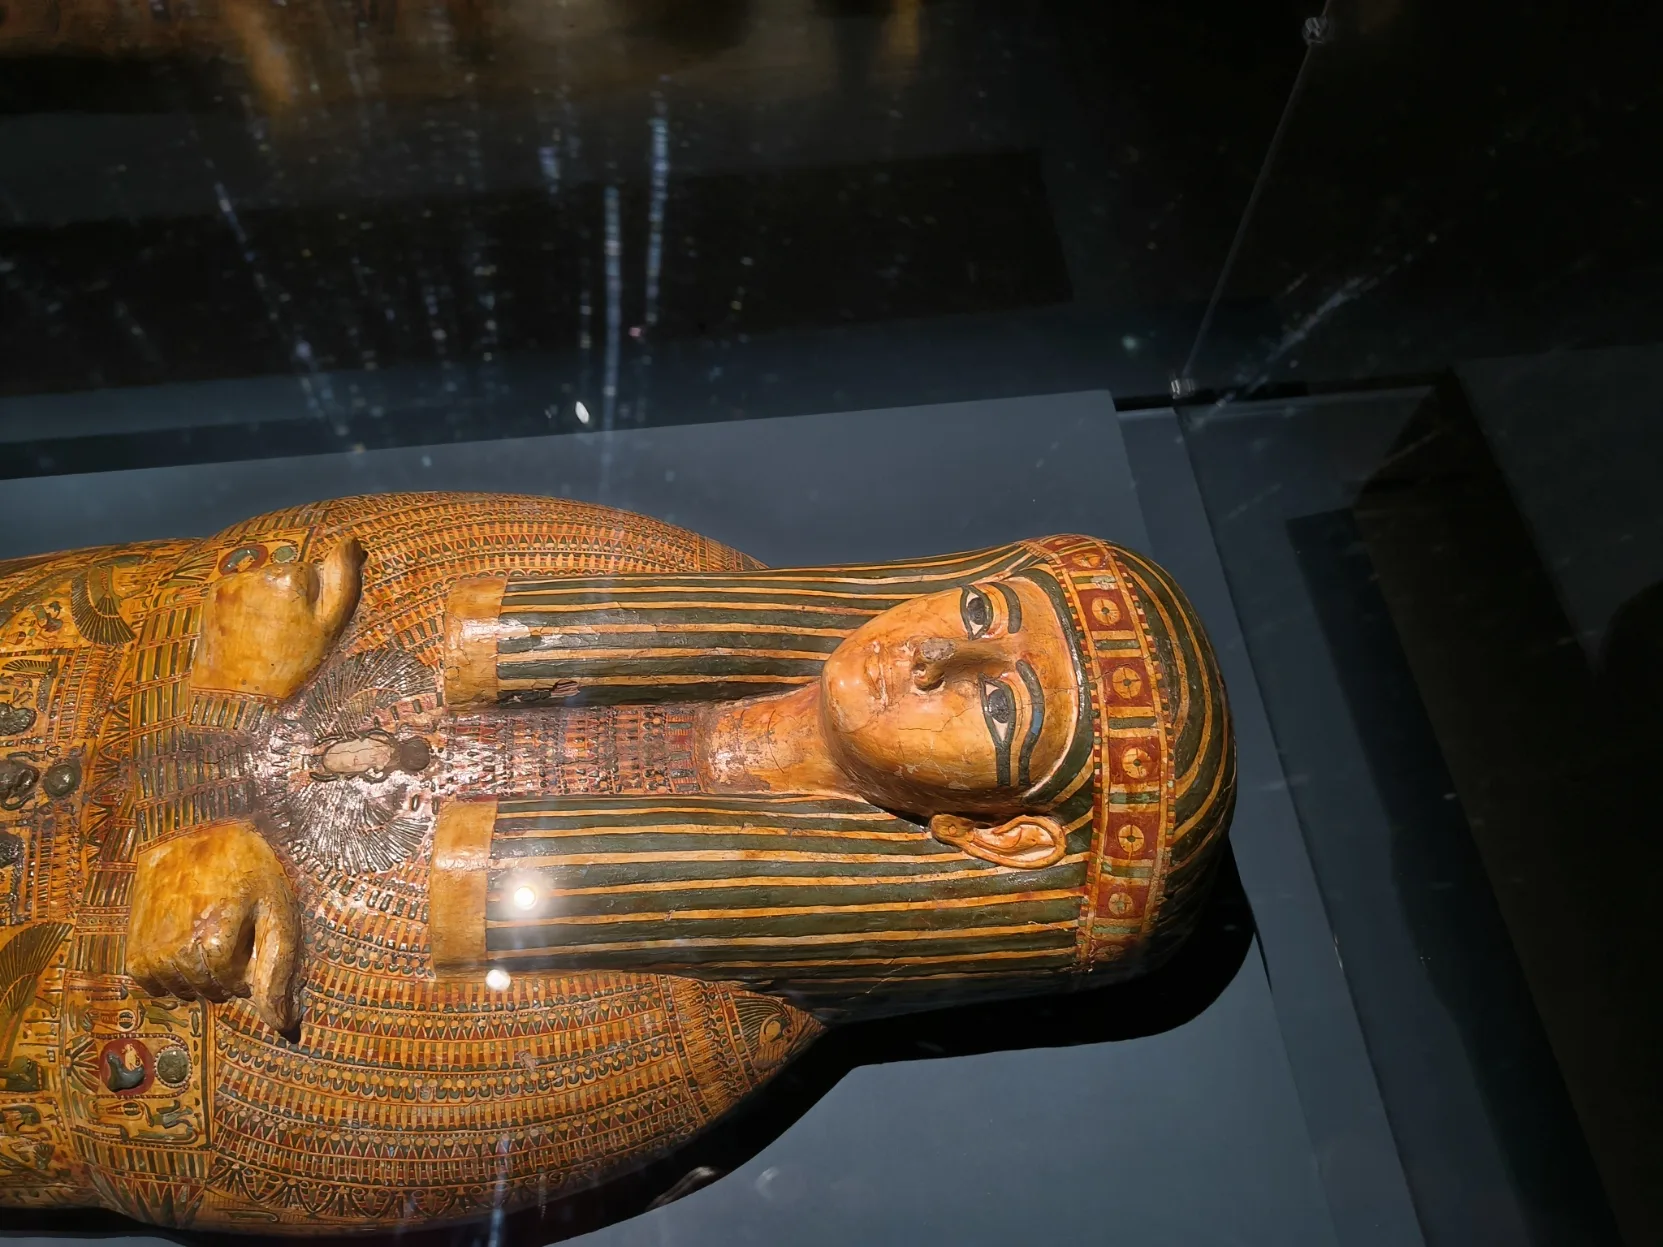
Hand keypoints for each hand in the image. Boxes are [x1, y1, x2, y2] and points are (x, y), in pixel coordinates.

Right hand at [127, 819, 301, 1034]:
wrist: (201, 832)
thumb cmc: (249, 871)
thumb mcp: (276, 914)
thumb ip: (277, 972)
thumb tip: (281, 1025)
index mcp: (212, 944)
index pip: (235, 987)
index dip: (249, 963)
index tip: (251, 932)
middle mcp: (172, 952)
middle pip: (208, 990)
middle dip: (227, 970)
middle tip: (231, 926)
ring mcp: (147, 950)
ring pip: (180, 989)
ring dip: (198, 970)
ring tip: (208, 927)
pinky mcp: (131, 945)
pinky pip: (151, 980)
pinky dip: (170, 970)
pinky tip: (184, 938)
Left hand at [190, 536, 364, 700]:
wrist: (238, 694)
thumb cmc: (292, 662)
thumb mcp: (330, 626)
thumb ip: (345, 579)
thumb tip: (353, 541)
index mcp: (291, 577)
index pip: (311, 572)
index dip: (313, 599)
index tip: (306, 626)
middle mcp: (259, 572)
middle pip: (284, 574)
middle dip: (288, 598)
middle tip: (285, 635)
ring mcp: (232, 582)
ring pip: (261, 583)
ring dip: (266, 602)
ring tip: (264, 635)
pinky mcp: (214, 595)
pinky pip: (239, 591)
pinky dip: (245, 607)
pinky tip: (246, 632)